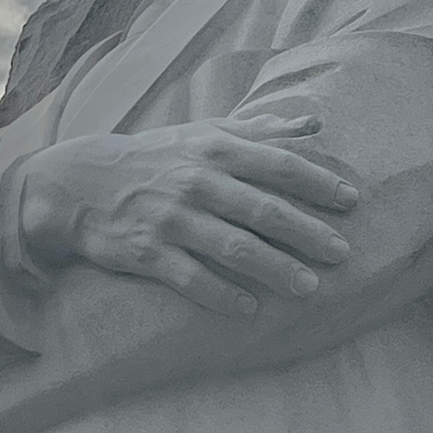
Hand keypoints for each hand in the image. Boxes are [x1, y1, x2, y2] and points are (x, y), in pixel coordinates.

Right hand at [17, 114, 358, 317]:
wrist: (79, 184)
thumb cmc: (155, 158)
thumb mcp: (204, 134)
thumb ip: (260, 130)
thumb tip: (315, 123)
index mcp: (215, 150)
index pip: (277, 165)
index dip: (318, 182)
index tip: (352, 201)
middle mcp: (197, 183)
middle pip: (263, 209)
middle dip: (307, 232)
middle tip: (342, 253)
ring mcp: (172, 219)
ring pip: (233, 247)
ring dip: (275, 268)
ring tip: (309, 288)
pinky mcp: (146, 252)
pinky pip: (190, 278)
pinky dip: (221, 295)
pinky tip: (250, 309)